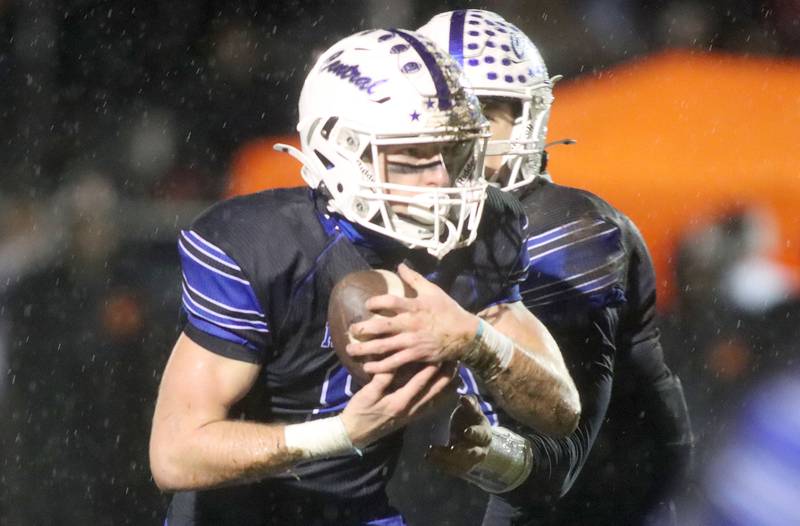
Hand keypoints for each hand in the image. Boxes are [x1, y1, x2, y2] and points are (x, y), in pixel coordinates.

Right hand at [340, 362, 456, 448]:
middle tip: (455, 363)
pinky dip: (439, 398)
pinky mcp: (410, 418)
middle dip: (445, 377)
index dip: (431, 369)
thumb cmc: (359, 412)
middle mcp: (410, 410)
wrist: (355, 434)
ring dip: (445, 387)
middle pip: (433, 392)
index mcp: (400, 402)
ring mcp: (411, 415)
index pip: (420, 383)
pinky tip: (445, 392)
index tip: (440, 355)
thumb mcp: (367, 394)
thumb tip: (394, 362)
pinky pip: (430, 407)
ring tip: (455, 374)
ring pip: (434, 400)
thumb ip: (382, 379)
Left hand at [346, 263, 478, 374]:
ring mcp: (412, 342)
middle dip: (362, 329)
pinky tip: (367, 367)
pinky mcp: (415, 356)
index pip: (390, 302)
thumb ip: (414, 278)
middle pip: (381, 327)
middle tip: (350, 330)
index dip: (376, 302)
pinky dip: (379, 366)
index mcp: (414, 307)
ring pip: (384, 347)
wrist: (465, 334)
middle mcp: (410, 324)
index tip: (367, 304)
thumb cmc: (448, 310)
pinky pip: (394, 363)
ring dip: (365, 350)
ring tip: (350, 350)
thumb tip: (400, 265)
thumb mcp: (433, 290)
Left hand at [426, 395, 491, 475]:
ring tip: (431, 452)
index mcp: (484, 434)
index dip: (474, 433)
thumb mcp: (472, 409)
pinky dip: (440, 464)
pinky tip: (428, 458)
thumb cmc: (471, 418)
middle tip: (452, 449)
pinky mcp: (460, 467)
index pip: (481, 435)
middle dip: (462, 452)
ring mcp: (470, 461)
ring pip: (460, 463)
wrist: (471, 434)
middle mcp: (480, 450)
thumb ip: (470, 403)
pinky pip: (451, 469)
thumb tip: (464, 398)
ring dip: (446, 459)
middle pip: (472, 453)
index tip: (466, 431)